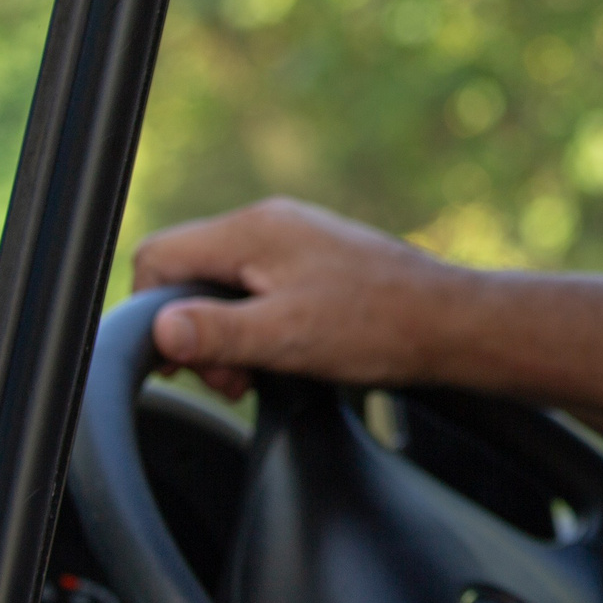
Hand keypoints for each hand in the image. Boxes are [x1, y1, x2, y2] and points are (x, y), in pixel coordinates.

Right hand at [129, 197, 478, 399]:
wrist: (449, 323)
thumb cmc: (376, 327)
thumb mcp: (285, 338)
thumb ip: (215, 332)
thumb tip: (158, 331)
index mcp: (252, 230)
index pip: (159, 256)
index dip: (153, 312)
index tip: (182, 363)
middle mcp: (270, 223)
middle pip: (189, 272)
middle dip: (195, 331)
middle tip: (231, 379)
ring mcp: (295, 239)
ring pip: (224, 284)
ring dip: (227, 335)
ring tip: (259, 372)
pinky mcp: (315, 260)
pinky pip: (259, 289)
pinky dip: (257, 326)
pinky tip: (283, 356)